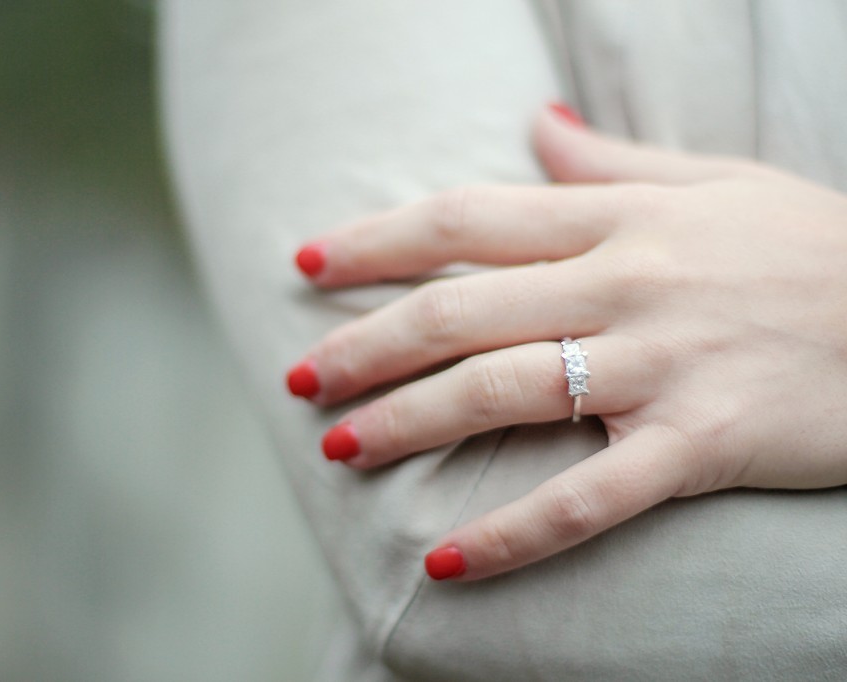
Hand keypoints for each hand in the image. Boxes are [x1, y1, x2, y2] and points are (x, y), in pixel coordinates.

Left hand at [286, 104, 846, 581]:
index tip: (308, 263)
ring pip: (502, 393)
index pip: (465, 221)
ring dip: (406, 422)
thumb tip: (535, 124)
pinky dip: (510, 534)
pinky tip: (444, 561)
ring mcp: (661, 368)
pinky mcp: (702, 446)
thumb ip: (610, 160)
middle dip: (365, 345)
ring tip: (337, 445)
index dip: (376, 241)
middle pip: (460, 311)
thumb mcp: (715, 179)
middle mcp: (625, 285)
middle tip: (299, 376)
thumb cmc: (815, 246)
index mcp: (620, 219)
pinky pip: (588, 499)